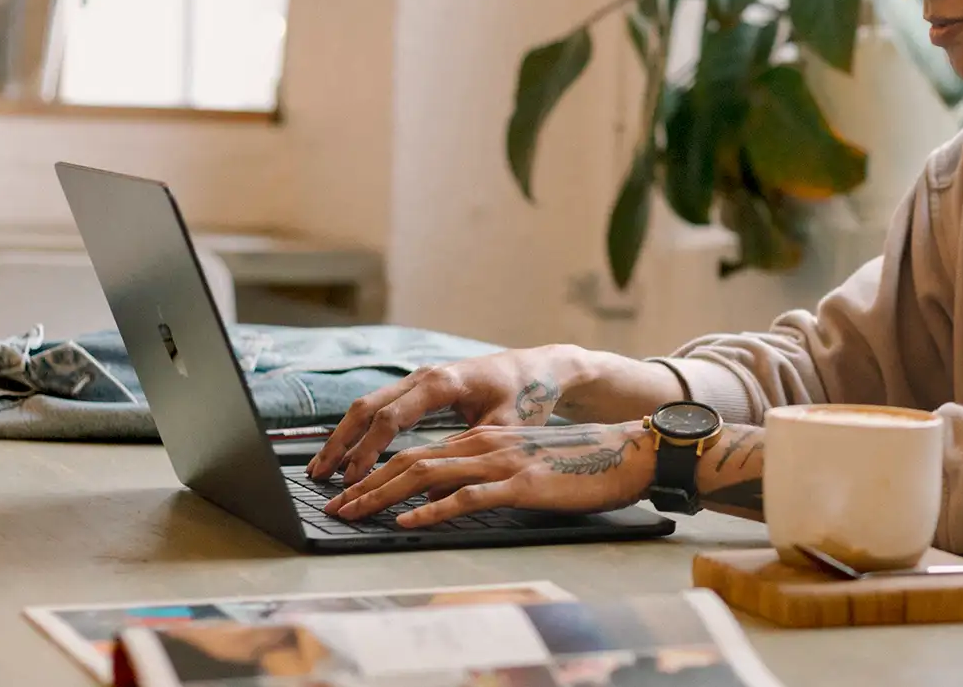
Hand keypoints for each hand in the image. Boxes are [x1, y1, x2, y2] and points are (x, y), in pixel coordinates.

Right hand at [307, 347, 578, 483]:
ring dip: (343, 436)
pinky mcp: (419, 387)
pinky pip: (380, 407)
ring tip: (321, 468)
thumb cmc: (526, 398)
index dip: (368, 451)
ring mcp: (418, 379)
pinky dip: (358, 430)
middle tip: (319, 477)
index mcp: (442, 383)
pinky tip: (345, 453)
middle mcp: (423, 376)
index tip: (353, 479)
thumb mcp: (504, 430)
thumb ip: (467, 454)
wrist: (537, 370)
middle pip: (367, 408)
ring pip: (367, 405)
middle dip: (341, 443)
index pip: (391, 418)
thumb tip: (431, 488)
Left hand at [324, 422, 656, 526]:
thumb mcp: (523, 463)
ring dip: (384, 497)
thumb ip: (485, 474)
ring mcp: (501, 462)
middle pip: (410, 461)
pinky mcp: (520, 484)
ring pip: (427, 475)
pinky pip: (467, 497)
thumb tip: (445, 499)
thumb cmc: (579, 462)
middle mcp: (485, 445)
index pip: (416, 452)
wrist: (627, 450)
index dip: (375, 472)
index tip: (349, 492)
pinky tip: (409, 524)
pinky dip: (432, 512)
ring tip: (354, 513)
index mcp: (484, 439)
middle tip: (335, 506)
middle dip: (366, 485)